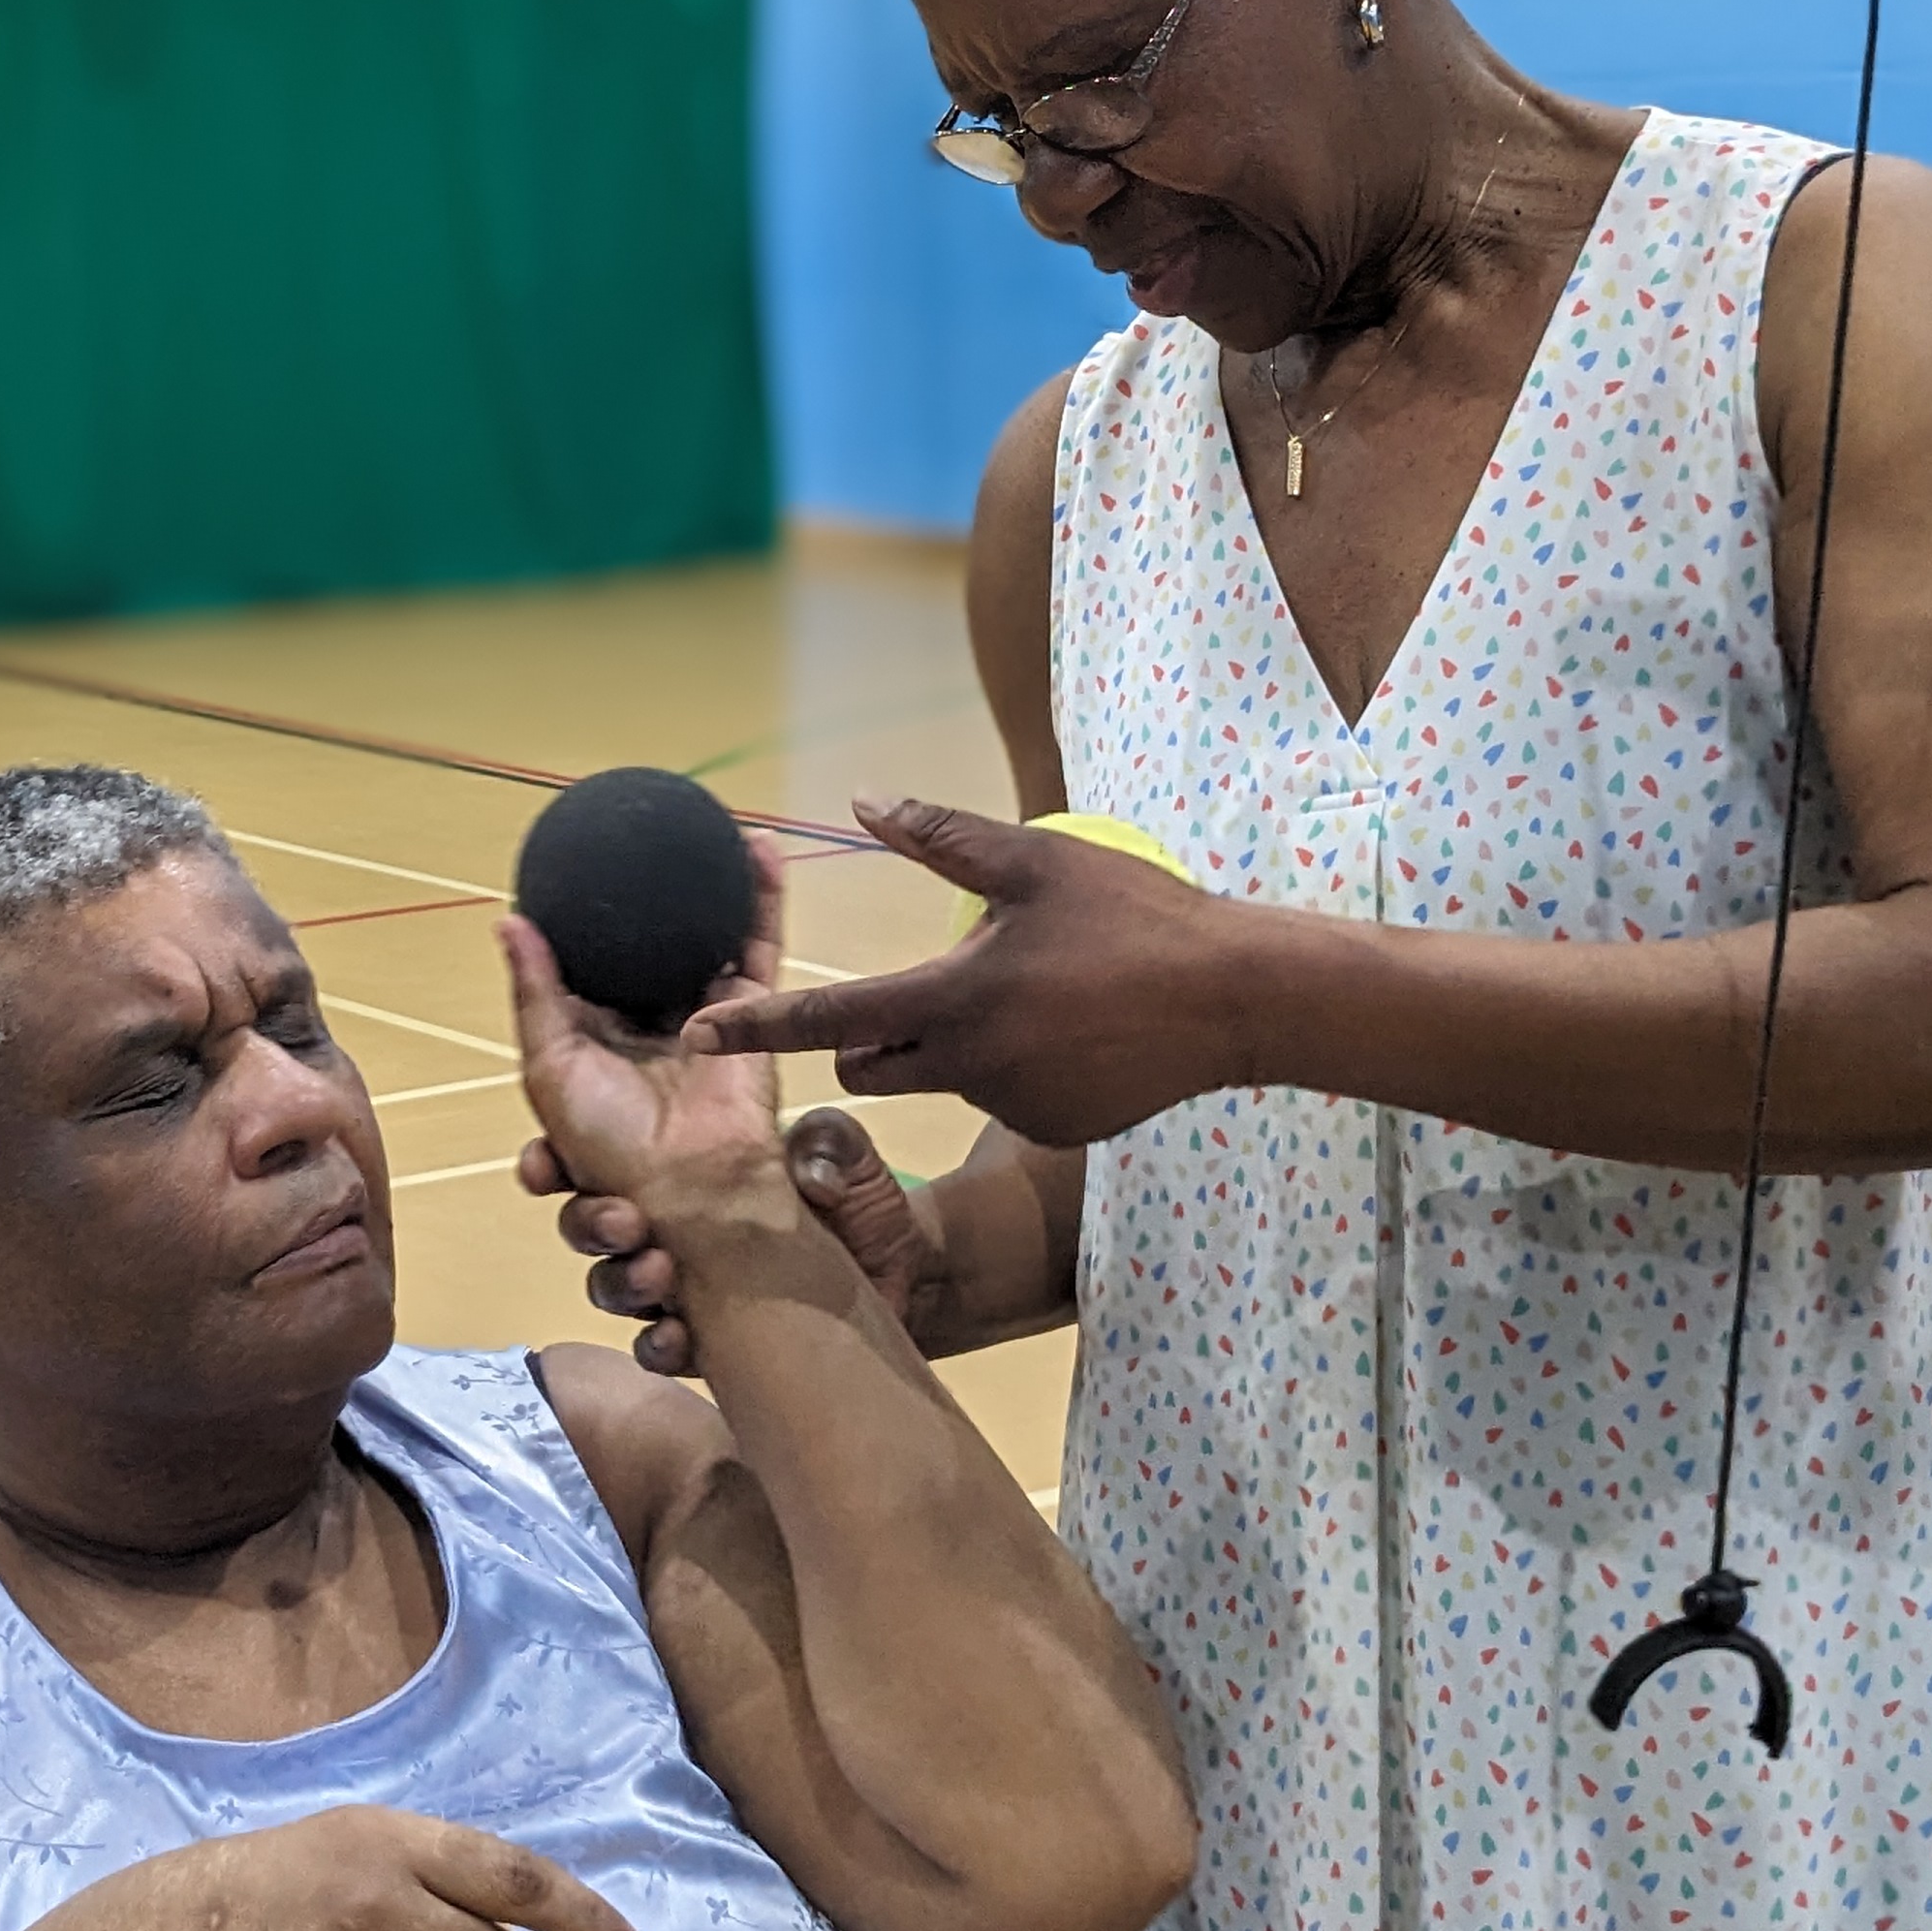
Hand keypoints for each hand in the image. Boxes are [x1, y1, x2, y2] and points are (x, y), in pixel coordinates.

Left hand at [500, 831, 795, 1227]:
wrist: (687, 1190)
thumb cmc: (609, 1144)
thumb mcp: (549, 1064)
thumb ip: (535, 990)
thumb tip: (510, 919)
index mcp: (598, 1032)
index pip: (588, 962)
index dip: (583, 917)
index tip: (576, 862)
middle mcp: (650, 1018)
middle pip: (652, 943)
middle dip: (652, 895)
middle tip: (645, 833)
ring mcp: (704, 1011)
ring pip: (709, 932)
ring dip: (713, 882)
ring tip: (707, 825)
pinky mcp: (751, 1011)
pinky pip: (760, 943)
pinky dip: (763, 896)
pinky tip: (760, 847)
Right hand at [545, 1104, 946, 1375]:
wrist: (907, 1281)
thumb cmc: (866, 1208)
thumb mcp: (850, 1160)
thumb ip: (828, 1146)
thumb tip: (809, 1169)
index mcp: (683, 1166)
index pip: (598, 1154)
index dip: (558, 1158)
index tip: (545, 1162)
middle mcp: (668, 1225)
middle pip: (588, 1224)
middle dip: (587, 1221)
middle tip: (622, 1220)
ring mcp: (683, 1287)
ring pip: (614, 1286)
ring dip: (623, 1280)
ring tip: (659, 1271)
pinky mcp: (707, 1342)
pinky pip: (660, 1349)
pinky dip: (662, 1344)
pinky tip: (678, 1337)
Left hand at [683, 800, 1240, 1146]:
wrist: (1235, 1000)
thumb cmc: (1134, 916)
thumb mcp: (1034, 859)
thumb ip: (940, 836)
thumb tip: (860, 800)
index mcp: (954, 999)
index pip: (828, 1017)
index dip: (756, 1024)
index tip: (696, 1034)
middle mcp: (970, 1068)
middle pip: (869, 1063)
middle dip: (868, 1034)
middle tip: (923, 986)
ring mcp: (1012, 1107)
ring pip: (942, 1077)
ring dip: (954, 1044)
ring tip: (1034, 994)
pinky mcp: (1051, 1130)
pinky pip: (1002, 1096)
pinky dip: (1012, 1067)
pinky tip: (1069, 1030)